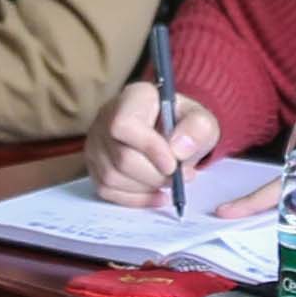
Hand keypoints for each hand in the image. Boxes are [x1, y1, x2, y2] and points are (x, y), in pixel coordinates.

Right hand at [86, 78, 216, 207]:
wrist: (172, 131)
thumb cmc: (183, 124)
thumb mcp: (201, 120)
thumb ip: (198, 129)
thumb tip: (178, 149)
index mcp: (133, 98)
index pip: (123, 125)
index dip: (148, 148)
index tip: (173, 164)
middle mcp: (106, 117)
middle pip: (121, 158)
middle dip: (155, 176)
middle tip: (179, 178)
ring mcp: (96, 142)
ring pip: (112, 177)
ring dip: (146, 188)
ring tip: (169, 183)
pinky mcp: (94, 165)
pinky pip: (107, 190)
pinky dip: (135, 199)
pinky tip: (155, 194)